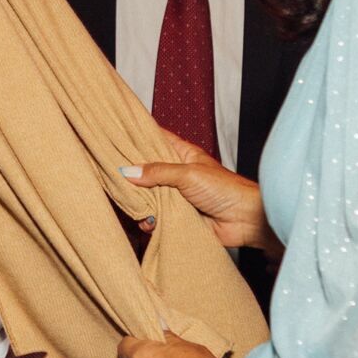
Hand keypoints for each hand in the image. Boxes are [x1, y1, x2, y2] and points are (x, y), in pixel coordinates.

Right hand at [124, 139, 279, 254]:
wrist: (245, 220)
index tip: (115, 134)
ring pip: (148, 196)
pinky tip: (148, 222)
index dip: (137, 136)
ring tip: (136, 205)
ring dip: (140, 202)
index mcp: (182, 155)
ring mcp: (176, 196)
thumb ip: (157, 173)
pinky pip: (155, 217)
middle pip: (146, 170)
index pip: (155, 139)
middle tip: (113, 177)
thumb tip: (128, 172)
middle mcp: (176, 174)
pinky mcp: (177, 216)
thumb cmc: (224, 189)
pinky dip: (149, 220)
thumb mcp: (188, 174)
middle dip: (131, 175)